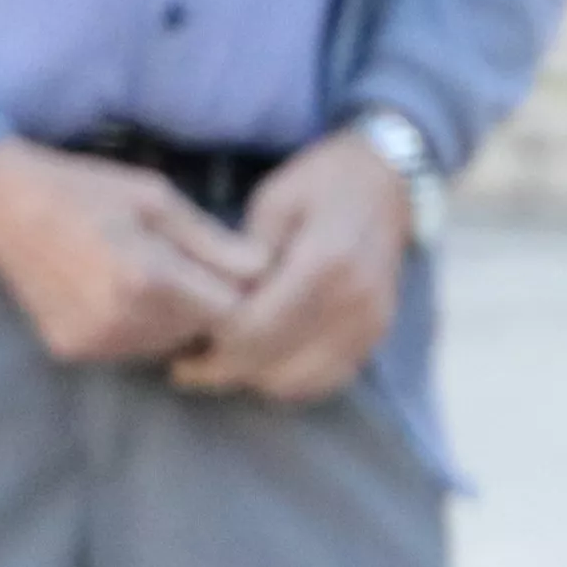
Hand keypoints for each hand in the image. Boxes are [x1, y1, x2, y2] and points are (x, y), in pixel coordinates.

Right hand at [0, 137, 268, 365]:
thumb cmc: (83, 190)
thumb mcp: (154, 198)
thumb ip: (212, 242)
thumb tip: (267, 270)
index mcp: (147, 279)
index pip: (231, 313)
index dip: (240, 292)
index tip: (232, 269)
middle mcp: (122, 321)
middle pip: (203, 334)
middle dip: (207, 306)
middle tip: (182, 265)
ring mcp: (95, 342)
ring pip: (169, 346)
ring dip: (175, 320)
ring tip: (146, 275)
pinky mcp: (75, 352)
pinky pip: (132, 350)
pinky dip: (139, 329)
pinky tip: (117, 293)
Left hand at [168, 126, 411, 402]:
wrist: (387, 186)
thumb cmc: (321, 184)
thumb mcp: (273, 202)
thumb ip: (246, 259)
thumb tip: (214, 308)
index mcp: (325, 263)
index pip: (258, 328)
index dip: (214, 346)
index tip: (178, 350)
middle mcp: (353, 303)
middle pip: (276, 364)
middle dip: (228, 370)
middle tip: (189, 365)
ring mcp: (369, 326)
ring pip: (299, 382)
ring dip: (258, 379)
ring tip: (222, 363)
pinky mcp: (374, 338)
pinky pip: (325, 381)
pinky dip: (289, 380)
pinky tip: (262, 363)